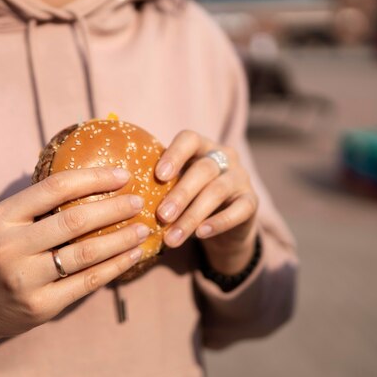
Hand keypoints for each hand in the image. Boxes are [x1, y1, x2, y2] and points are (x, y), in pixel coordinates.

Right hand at [0, 167, 147, 347]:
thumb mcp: (2, 224)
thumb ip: (36, 206)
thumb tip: (89, 179)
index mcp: (0, 217)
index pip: (54, 188)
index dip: (93, 178)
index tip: (123, 174)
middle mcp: (10, 247)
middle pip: (74, 221)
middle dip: (114, 208)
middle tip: (139, 201)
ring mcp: (25, 279)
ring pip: (86, 253)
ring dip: (121, 239)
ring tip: (143, 229)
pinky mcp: (41, 306)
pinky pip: (87, 282)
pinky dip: (115, 266)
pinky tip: (132, 255)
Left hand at [154, 130, 258, 274]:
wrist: (225, 225)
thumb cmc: (189, 200)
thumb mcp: (174, 187)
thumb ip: (158, 185)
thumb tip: (124, 198)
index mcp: (201, 147)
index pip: (189, 139)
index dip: (175, 154)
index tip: (158, 176)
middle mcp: (223, 157)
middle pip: (203, 169)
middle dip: (180, 194)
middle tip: (161, 216)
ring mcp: (240, 178)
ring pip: (217, 191)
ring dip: (192, 215)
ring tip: (172, 238)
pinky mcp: (252, 202)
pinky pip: (238, 210)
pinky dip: (218, 223)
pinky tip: (200, 234)